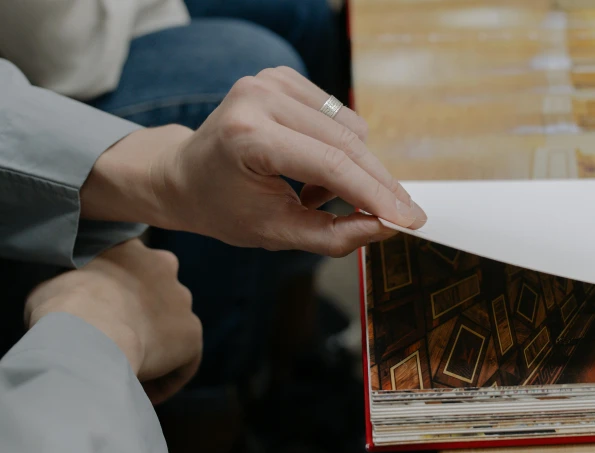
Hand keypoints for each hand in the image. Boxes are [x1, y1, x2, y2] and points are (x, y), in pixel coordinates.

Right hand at [24, 239, 202, 403]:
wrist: (88, 332)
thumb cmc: (62, 308)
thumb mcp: (53, 288)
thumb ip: (69, 291)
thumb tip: (65, 310)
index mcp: (130, 250)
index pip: (129, 271)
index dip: (115, 298)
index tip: (101, 321)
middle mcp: (163, 267)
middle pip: (154, 297)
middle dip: (139, 321)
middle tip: (115, 346)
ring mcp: (182, 300)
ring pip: (169, 331)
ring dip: (153, 351)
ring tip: (127, 376)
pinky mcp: (192, 334)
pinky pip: (181, 362)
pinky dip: (164, 380)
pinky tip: (141, 394)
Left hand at [83, 67, 426, 256]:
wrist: (184, 174)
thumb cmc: (222, 208)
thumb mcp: (274, 234)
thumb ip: (333, 235)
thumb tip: (387, 226)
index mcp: (248, 136)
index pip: (330, 165)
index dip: (376, 195)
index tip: (410, 219)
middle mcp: (259, 97)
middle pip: (346, 143)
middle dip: (379, 184)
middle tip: (401, 217)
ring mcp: (271, 80)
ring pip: (350, 129)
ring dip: (350, 170)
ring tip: (314, 196)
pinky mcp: (283, 76)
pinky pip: (338, 117)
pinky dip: (338, 150)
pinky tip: (310, 170)